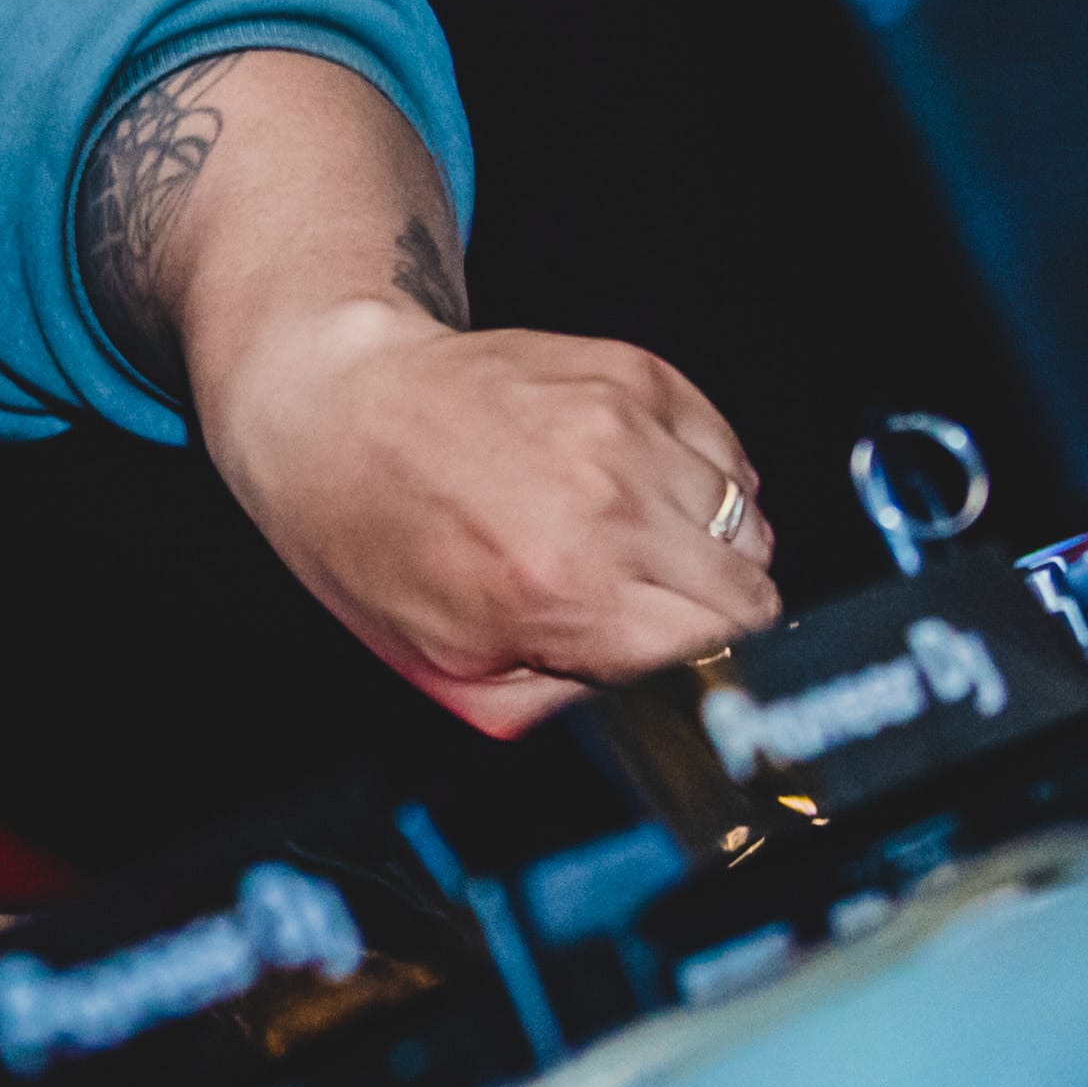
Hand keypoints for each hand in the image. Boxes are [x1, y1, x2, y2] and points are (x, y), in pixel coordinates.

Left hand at [198, 294, 783, 735]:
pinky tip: (619, 487)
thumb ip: (571, 706)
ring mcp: (628, 428)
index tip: (667, 666)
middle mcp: (608, 503)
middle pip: (753, 592)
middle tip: (636, 609)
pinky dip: (693, 480)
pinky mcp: (636, 375)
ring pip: (749, 522)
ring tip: (616, 540)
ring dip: (704, 546)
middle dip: (709, 616)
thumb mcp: (452, 670)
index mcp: (564, 588)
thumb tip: (659, 711)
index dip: (702, 671)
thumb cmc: (372, 535)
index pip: (722, 654)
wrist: (334, 404)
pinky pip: (724, 454)